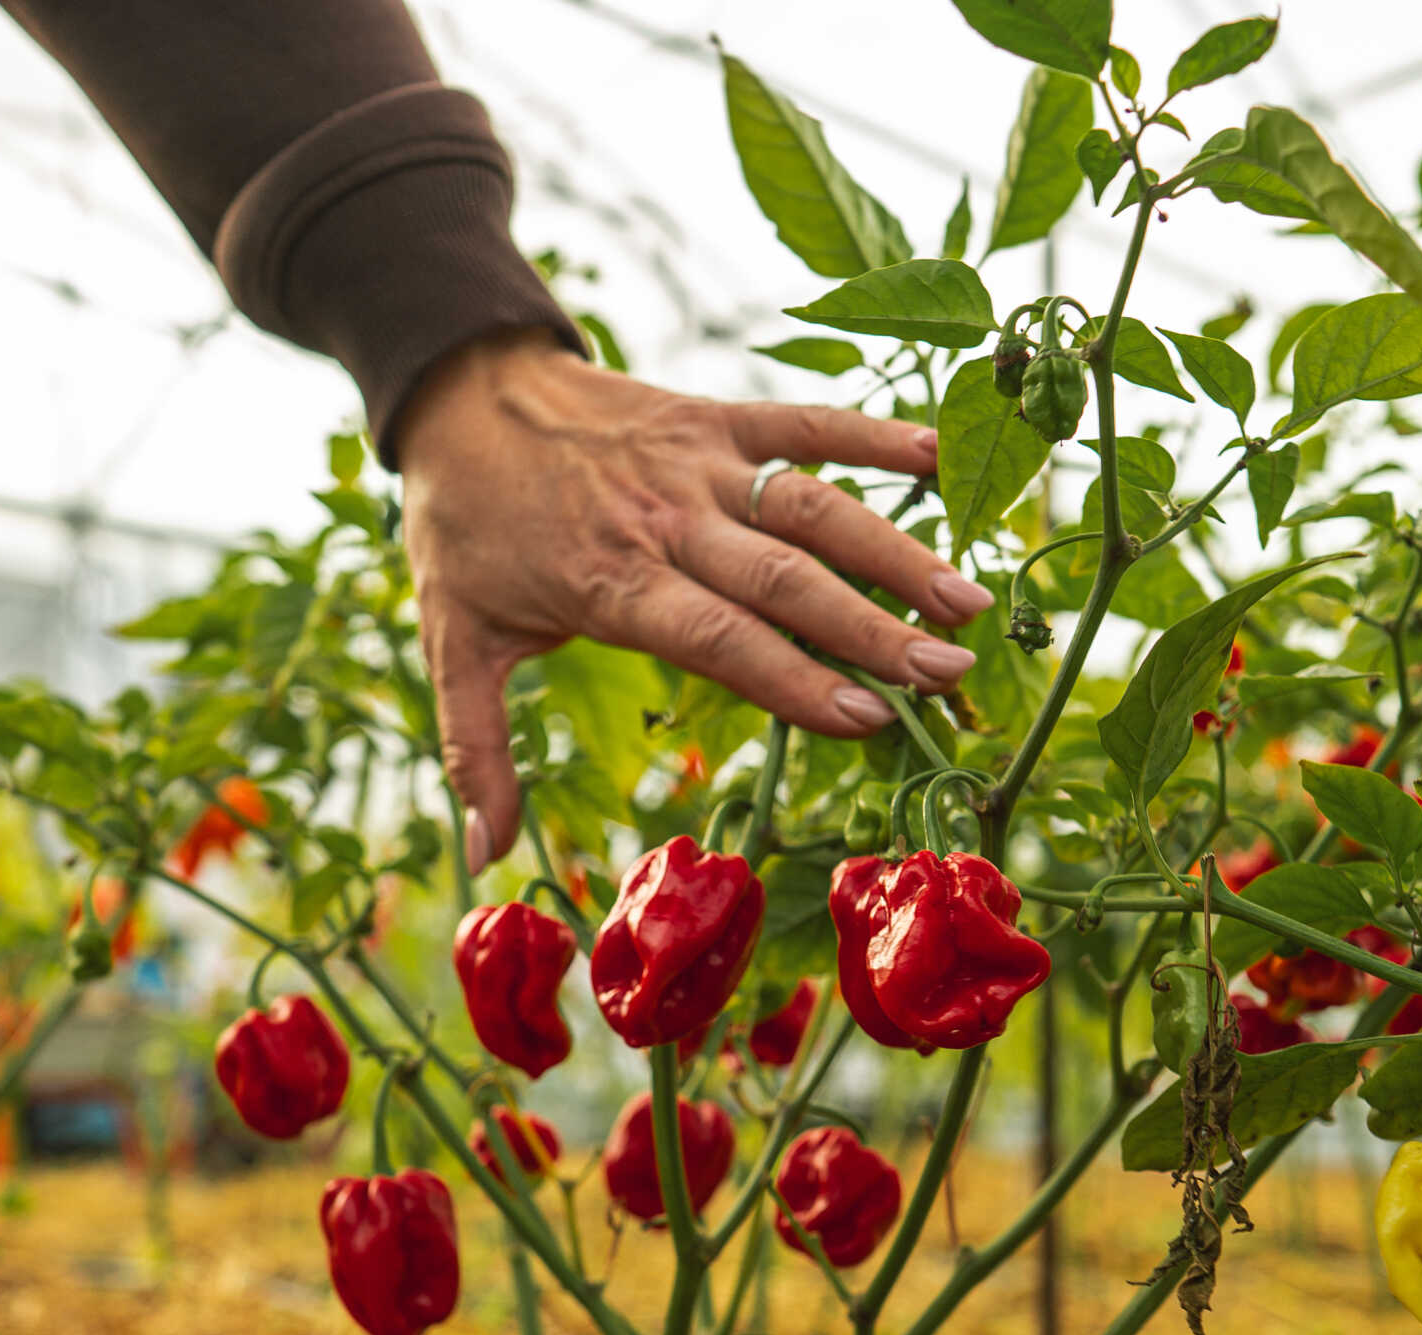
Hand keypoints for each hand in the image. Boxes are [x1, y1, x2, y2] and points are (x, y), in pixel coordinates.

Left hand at [395, 328, 993, 873]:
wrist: (458, 391)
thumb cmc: (464, 527)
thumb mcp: (454, 639)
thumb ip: (475, 748)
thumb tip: (484, 856)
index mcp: (611, 582)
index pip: (718, 638)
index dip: (795, 678)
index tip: (869, 718)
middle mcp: (666, 520)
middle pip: (785, 578)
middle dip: (873, 628)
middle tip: (949, 675)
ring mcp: (698, 462)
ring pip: (811, 505)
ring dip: (895, 550)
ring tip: (967, 599)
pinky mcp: (714, 416)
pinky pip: (802, 422)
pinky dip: (872, 435)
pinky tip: (939, 460)